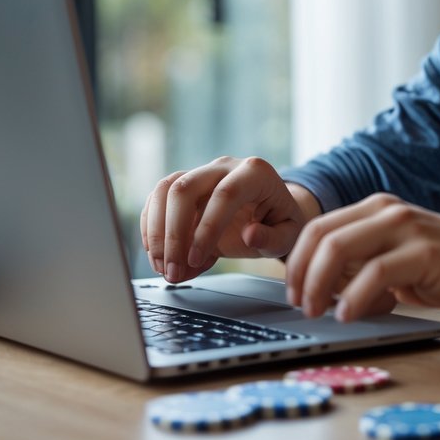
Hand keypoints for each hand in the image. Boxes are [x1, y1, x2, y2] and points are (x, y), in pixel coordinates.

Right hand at [140, 156, 316, 282]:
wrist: (270, 209)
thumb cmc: (279, 221)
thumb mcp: (288, 234)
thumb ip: (272, 238)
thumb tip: (250, 235)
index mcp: (255, 173)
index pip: (224, 194)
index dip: (206, 229)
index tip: (196, 260)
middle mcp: (224, 167)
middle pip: (184, 188)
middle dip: (172, 234)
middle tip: (172, 272)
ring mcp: (201, 173)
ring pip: (164, 190)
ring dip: (156, 232)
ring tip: (162, 268)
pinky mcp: (183, 185)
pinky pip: (157, 200)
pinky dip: (152, 229)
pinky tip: (158, 257)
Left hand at [285, 193, 439, 321]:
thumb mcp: (394, 257)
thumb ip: (360, 262)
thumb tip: (317, 285)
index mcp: (375, 208)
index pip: (317, 227)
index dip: (297, 261)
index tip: (293, 291)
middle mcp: (387, 210)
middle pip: (322, 236)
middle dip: (302, 275)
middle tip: (301, 305)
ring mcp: (406, 227)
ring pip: (340, 249)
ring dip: (320, 286)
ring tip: (319, 312)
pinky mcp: (425, 252)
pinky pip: (375, 273)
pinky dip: (354, 297)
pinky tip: (349, 315)